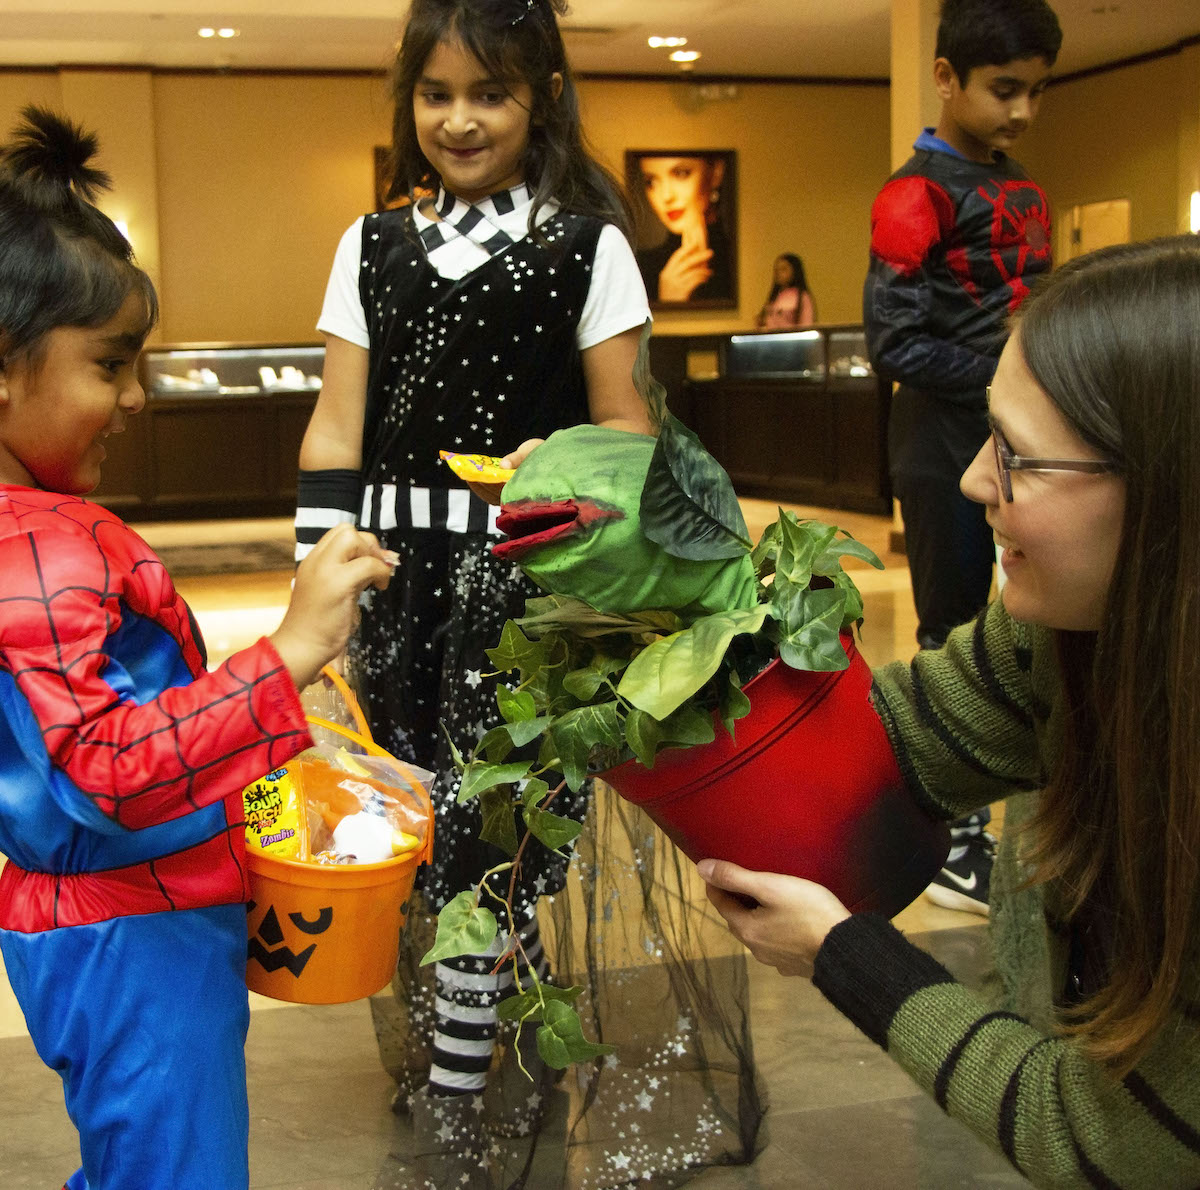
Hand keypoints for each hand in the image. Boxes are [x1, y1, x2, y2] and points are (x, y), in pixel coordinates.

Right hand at [270, 523, 395, 688]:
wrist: (300, 647)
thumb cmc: (317, 626)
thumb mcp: (333, 591)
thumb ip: (353, 573)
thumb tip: (384, 559)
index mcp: (312, 561)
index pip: (339, 533)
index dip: (360, 544)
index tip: (370, 563)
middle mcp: (315, 561)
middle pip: (347, 530)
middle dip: (368, 545)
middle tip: (374, 570)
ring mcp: (325, 570)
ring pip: (355, 538)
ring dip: (373, 557)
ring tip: (375, 581)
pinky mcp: (338, 584)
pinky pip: (369, 564)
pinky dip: (381, 573)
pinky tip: (379, 588)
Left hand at [467, 438, 545, 504]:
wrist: (549, 455)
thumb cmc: (541, 453)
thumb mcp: (530, 452)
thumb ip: (516, 458)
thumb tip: (503, 464)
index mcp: (524, 487)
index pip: (502, 490)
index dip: (487, 485)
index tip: (474, 477)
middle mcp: (518, 494)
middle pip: (494, 494)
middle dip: (479, 484)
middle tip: (465, 473)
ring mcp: (512, 495)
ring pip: (491, 496)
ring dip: (478, 485)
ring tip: (465, 474)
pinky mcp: (507, 490)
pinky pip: (492, 492)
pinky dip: (481, 485)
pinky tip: (473, 476)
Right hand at [658, 239, 712, 302]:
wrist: (667, 314)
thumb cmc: (671, 299)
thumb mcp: (670, 284)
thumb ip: (677, 273)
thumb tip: (692, 262)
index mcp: (666, 273)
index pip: (677, 257)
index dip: (687, 249)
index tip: (696, 243)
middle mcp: (669, 277)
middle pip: (687, 261)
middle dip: (700, 256)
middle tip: (710, 252)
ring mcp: (675, 284)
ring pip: (693, 271)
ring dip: (703, 270)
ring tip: (709, 271)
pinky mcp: (682, 291)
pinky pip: (695, 280)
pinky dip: (702, 278)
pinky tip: (706, 278)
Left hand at [697, 858, 849, 978]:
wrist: (845, 949)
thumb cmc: (807, 912)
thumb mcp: (772, 887)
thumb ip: (736, 877)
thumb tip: (701, 868)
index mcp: (746, 929)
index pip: (719, 903)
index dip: (715, 883)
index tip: (717, 868)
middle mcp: (756, 948)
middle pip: (737, 919)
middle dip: (735, 899)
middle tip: (743, 878)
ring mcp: (776, 960)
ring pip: (757, 933)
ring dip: (755, 916)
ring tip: (766, 897)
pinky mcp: (794, 965)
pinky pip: (776, 944)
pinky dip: (774, 930)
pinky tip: (787, 922)